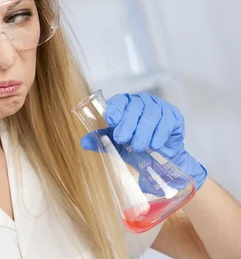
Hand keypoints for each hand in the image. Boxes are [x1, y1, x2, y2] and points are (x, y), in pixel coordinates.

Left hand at [81, 92, 206, 190]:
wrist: (160, 158)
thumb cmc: (137, 147)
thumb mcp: (117, 146)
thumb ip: (103, 141)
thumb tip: (84, 141)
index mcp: (126, 106)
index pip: (119, 101)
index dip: (115, 108)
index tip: (111, 120)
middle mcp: (142, 102)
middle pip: (135, 107)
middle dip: (128, 123)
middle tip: (122, 138)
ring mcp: (159, 107)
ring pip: (151, 114)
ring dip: (144, 131)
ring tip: (139, 146)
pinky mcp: (173, 116)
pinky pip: (166, 122)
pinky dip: (160, 133)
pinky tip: (155, 144)